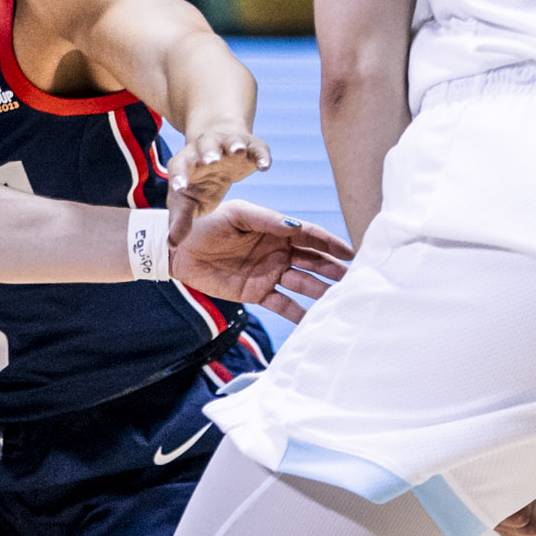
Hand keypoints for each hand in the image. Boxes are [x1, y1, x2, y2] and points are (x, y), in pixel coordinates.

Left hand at [167, 125, 270, 214]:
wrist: (218, 156)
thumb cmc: (198, 183)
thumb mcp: (187, 201)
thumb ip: (180, 220)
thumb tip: (172, 244)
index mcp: (186, 161)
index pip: (178, 166)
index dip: (179, 176)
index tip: (180, 189)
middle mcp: (205, 147)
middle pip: (205, 145)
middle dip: (208, 152)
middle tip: (211, 160)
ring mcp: (228, 144)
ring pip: (231, 141)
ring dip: (234, 145)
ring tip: (238, 150)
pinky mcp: (250, 146)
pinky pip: (256, 148)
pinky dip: (261, 154)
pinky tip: (265, 166)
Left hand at [167, 199, 349, 320]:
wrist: (179, 248)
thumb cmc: (206, 223)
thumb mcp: (237, 214)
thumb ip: (267, 221)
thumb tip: (296, 227)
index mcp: (277, 229)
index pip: (311, 236)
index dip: (331, 244)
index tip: (352, 253)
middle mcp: (279, 252)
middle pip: (314, 262)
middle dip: (335, 270)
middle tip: (356, 281)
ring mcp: (270, 274)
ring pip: (303, 284)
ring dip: (322, 292)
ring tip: (343, 302)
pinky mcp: (257, 293)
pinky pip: (283, 305)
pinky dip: (299, 314)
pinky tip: (316, 321)